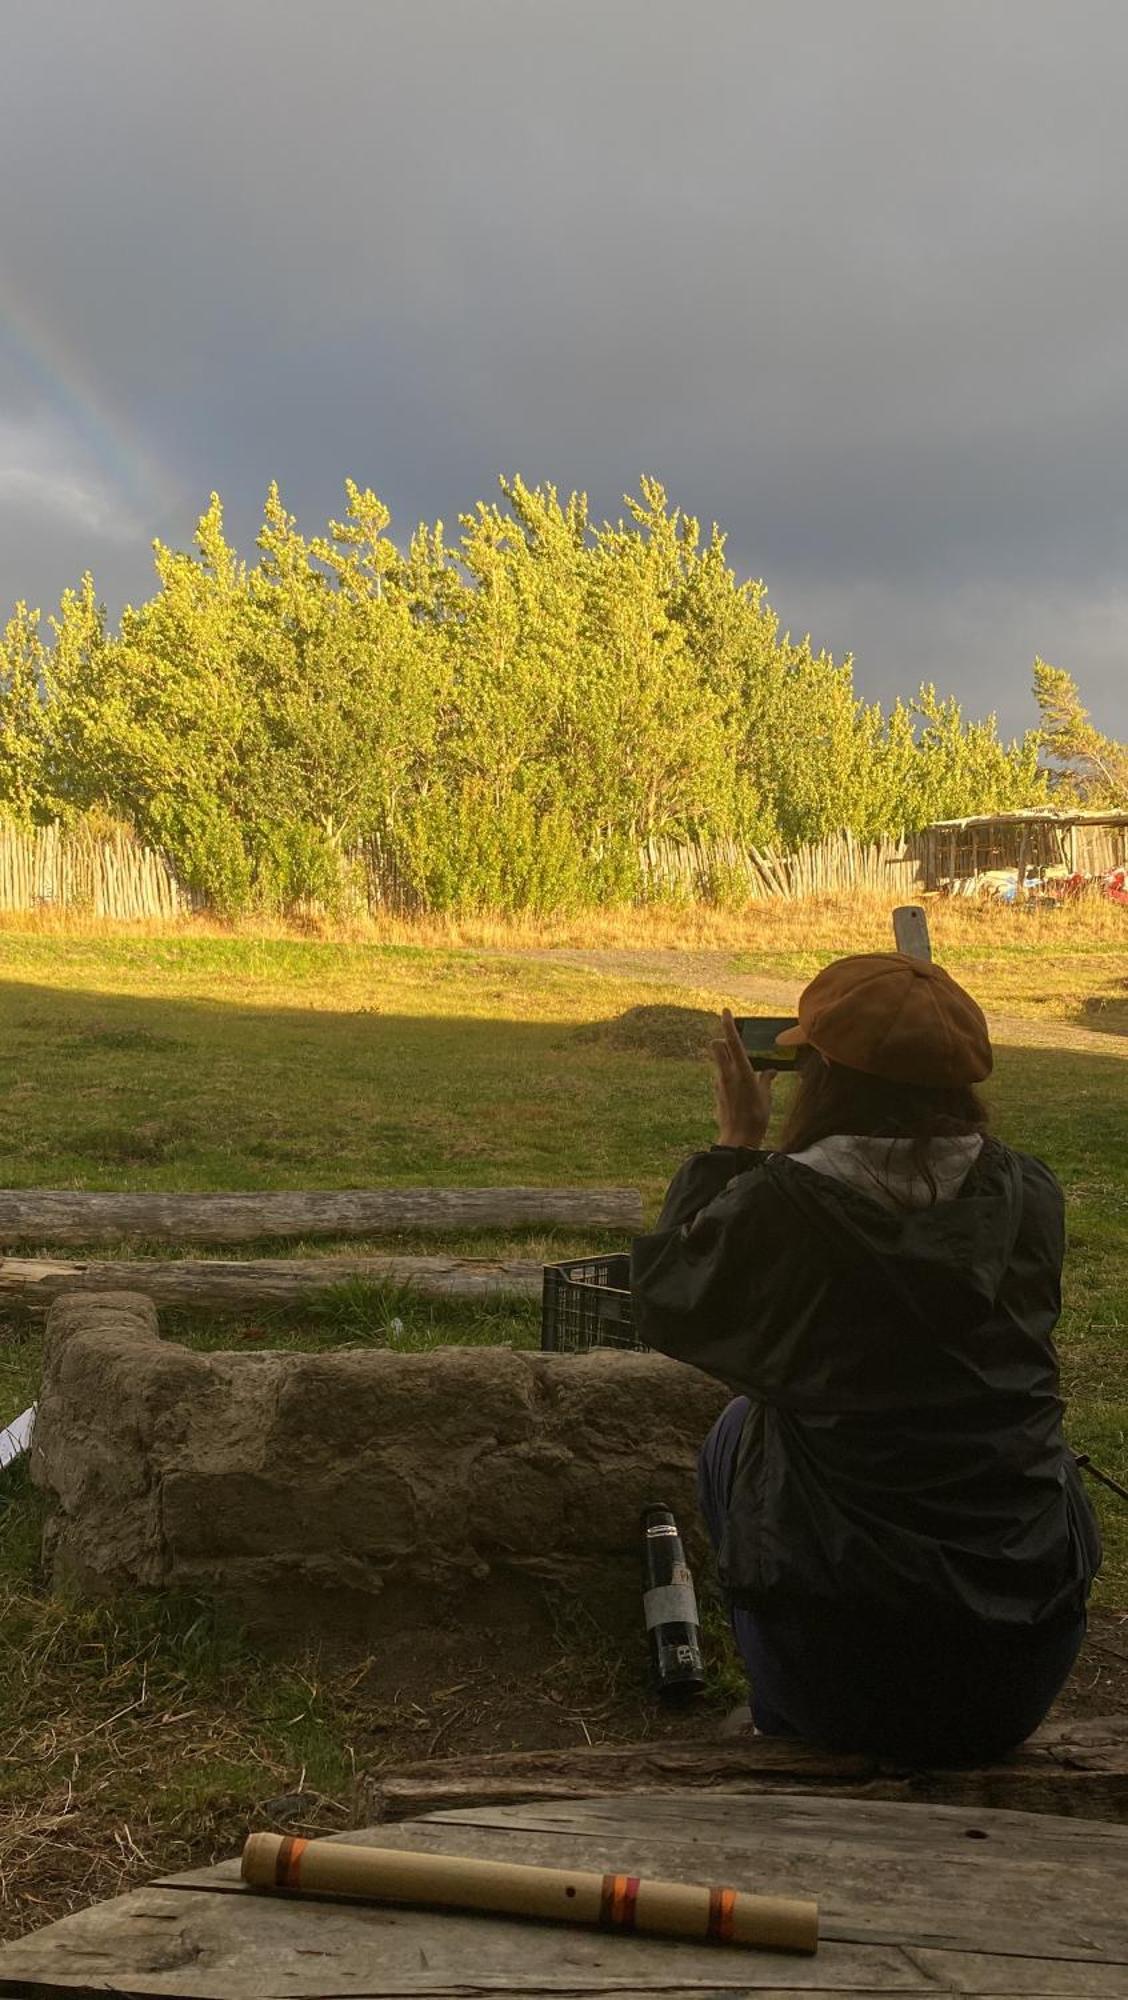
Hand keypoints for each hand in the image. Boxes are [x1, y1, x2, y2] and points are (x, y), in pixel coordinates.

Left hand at [710, 1009, 774, 1149]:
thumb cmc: (756, 1118)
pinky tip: (737, 1087)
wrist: (738, 1138)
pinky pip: (719, 1075)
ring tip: (739, 1069)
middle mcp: (728, 1074)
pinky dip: (726, 1074)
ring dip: (724, 1057)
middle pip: (716, 1046)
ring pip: (717, 1060)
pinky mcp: (716, 1091)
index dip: (729, 1025)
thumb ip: (766, 1080)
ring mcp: (719, 1082)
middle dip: (722, 1040)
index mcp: (743, 1072)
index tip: (725, 1011)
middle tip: (732, 1044)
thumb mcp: (765, 1097)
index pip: (733, 1042)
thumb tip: (772, 1071)